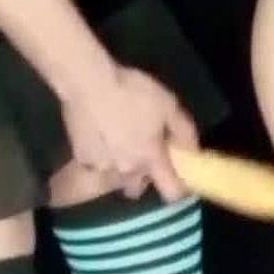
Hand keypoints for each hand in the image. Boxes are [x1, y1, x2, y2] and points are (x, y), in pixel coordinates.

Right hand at [61, 66, 198, 201]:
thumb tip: (193, 151)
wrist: (88, 82)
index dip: (179, 189)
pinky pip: (94, 167)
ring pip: (114, 180)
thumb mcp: (169, 105)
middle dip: (141, 179)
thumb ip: (185, 132)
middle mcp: (126, 170)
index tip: (179, 178)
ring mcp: (100, 167)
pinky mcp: (80, 157)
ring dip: (119, 170)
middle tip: (142, 156)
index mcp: (151, 159)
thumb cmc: (133, 92)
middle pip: (137, 190)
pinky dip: (100, 158)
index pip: (171, 192)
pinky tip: (100, 140)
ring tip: (118, 147)